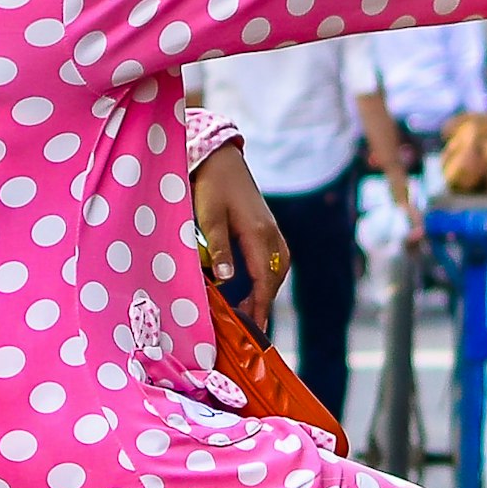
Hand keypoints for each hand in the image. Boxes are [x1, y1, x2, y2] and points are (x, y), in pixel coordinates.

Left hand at [192, 143, 287, 331]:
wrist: (221, 158)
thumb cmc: (212, 185)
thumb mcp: (209, 217)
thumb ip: (218, 248)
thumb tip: (226, 278)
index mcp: (259, 234)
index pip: (263, 280)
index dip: (259, 306)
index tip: (254, 328)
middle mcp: (272, 235)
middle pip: (274, 278)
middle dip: (263, 303)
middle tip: (249, 327)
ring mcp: (273, 231)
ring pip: (277, 270)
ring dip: (266, 291)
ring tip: (251, 310)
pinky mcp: (268, 228)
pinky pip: (275, 260)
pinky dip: (267, 277)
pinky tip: (254, 284)